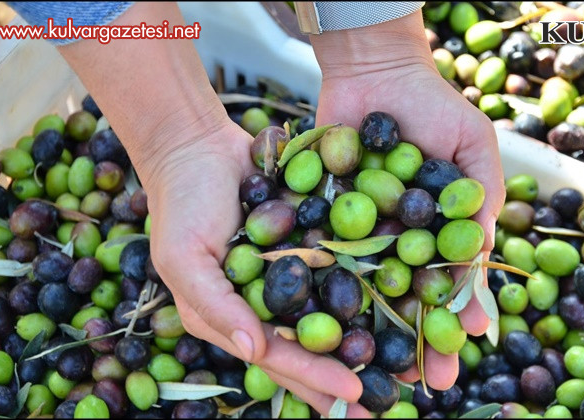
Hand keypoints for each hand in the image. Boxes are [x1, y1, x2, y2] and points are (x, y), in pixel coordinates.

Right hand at [143, 123, 370, 416]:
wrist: (199, 145)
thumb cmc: (182, 205)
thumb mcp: (185, 259)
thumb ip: (217, 307)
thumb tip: (255, 352)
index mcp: (234, 318)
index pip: (279, 356)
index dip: (314, 376)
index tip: (353, 391)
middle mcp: (267, 304)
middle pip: (312, 347)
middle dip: (345, 377)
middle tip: (387, 401)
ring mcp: (292, 275)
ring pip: (333, 315)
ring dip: (365, 340)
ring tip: (401, 368)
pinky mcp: (311, 245)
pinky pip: (341, 269)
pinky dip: (367, 288)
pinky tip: (399, 303)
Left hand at [311, 10, 505, 389]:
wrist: (375, 72)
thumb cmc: (433, 108)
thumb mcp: (473, 150)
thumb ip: (479, 202)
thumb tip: (482, 265)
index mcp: (434, 233)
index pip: (446, 288)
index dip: (453, 322)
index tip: (460, 355)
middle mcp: (395, 240)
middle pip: (405, 301)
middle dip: (414, 343)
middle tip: (422, 385)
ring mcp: (356, 233)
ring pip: (362, 291)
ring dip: (370, 332)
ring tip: (374, 373)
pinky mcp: (319, 218)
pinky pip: (321, 256)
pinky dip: (322, 288)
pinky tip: (324, 324)